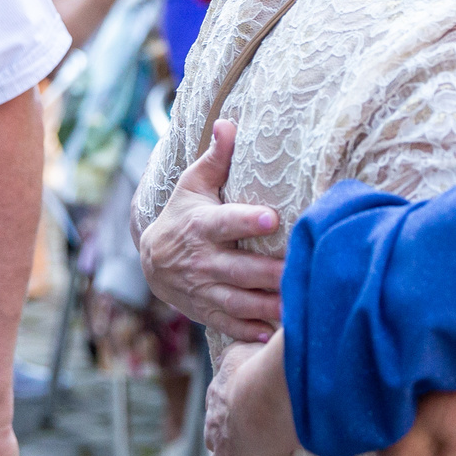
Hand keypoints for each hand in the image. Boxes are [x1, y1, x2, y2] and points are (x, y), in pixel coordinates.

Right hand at [137, 120, 284, 339]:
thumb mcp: (193, 184)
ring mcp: (203, 289)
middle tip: (302, 273)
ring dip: (268, 306)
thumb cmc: (184, 213)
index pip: (226, 222)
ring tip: (298, 307)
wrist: (152, 260)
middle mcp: (202, 260)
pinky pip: (230, 323)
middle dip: (270, 273)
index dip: (247, 220)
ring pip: (239, 301)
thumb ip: (216, 157)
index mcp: (201, 225)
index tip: (272, 218)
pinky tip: (274, 333)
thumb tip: (229, 122)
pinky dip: (250, 330)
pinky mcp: (207, 311)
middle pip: (240, 269)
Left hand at [205, 335, 297, 455]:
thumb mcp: (241, 352)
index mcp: (216, 402)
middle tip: (264, 441)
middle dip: (237, 446)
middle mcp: (213, 433)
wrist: (265, 395)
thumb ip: (234, 356)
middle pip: (221, 445)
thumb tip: (230, 357)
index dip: (238, 418)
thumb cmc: (257, 369)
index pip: (221, 415)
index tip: (256, 418)